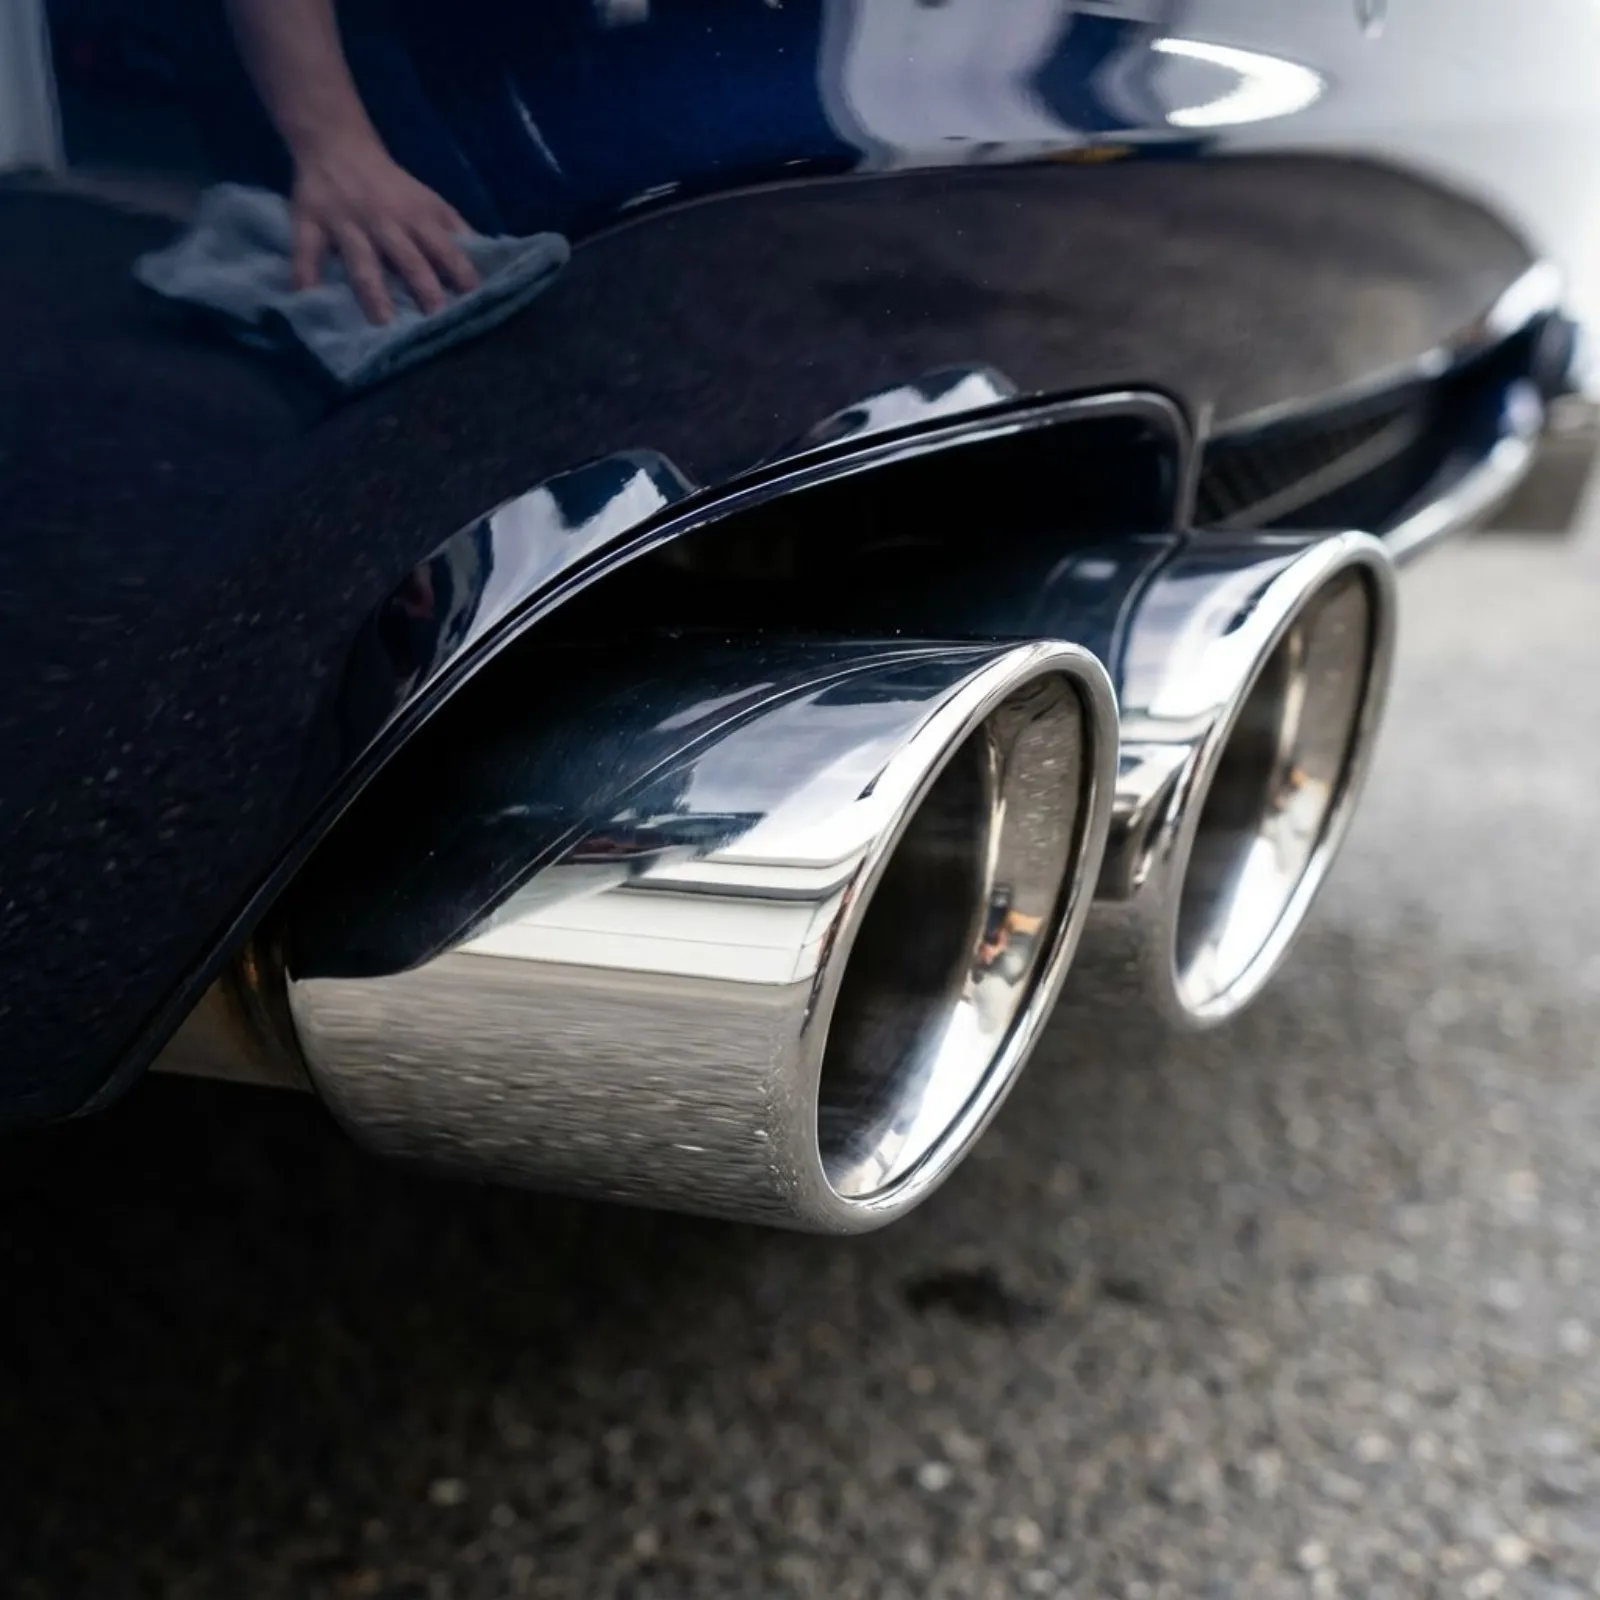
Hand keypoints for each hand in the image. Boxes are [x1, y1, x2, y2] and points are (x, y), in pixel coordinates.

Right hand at [290, 138, 478, 322]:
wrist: (337, 144)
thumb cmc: (392, 186)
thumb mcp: (430, 202)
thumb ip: (456, 231)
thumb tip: (490, 261)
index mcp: (417, 216)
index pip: (445, 248)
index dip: (461, 273)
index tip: (475, 302)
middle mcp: (384, 221)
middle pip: (407, 257)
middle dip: (423, 286)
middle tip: (435, 320)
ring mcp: (345, 222)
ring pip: (362, 259)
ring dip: (373, 290)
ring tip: (382, 322)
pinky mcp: (310, 222)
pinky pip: (306, 249)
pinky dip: (304, 272)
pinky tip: (305, 298)